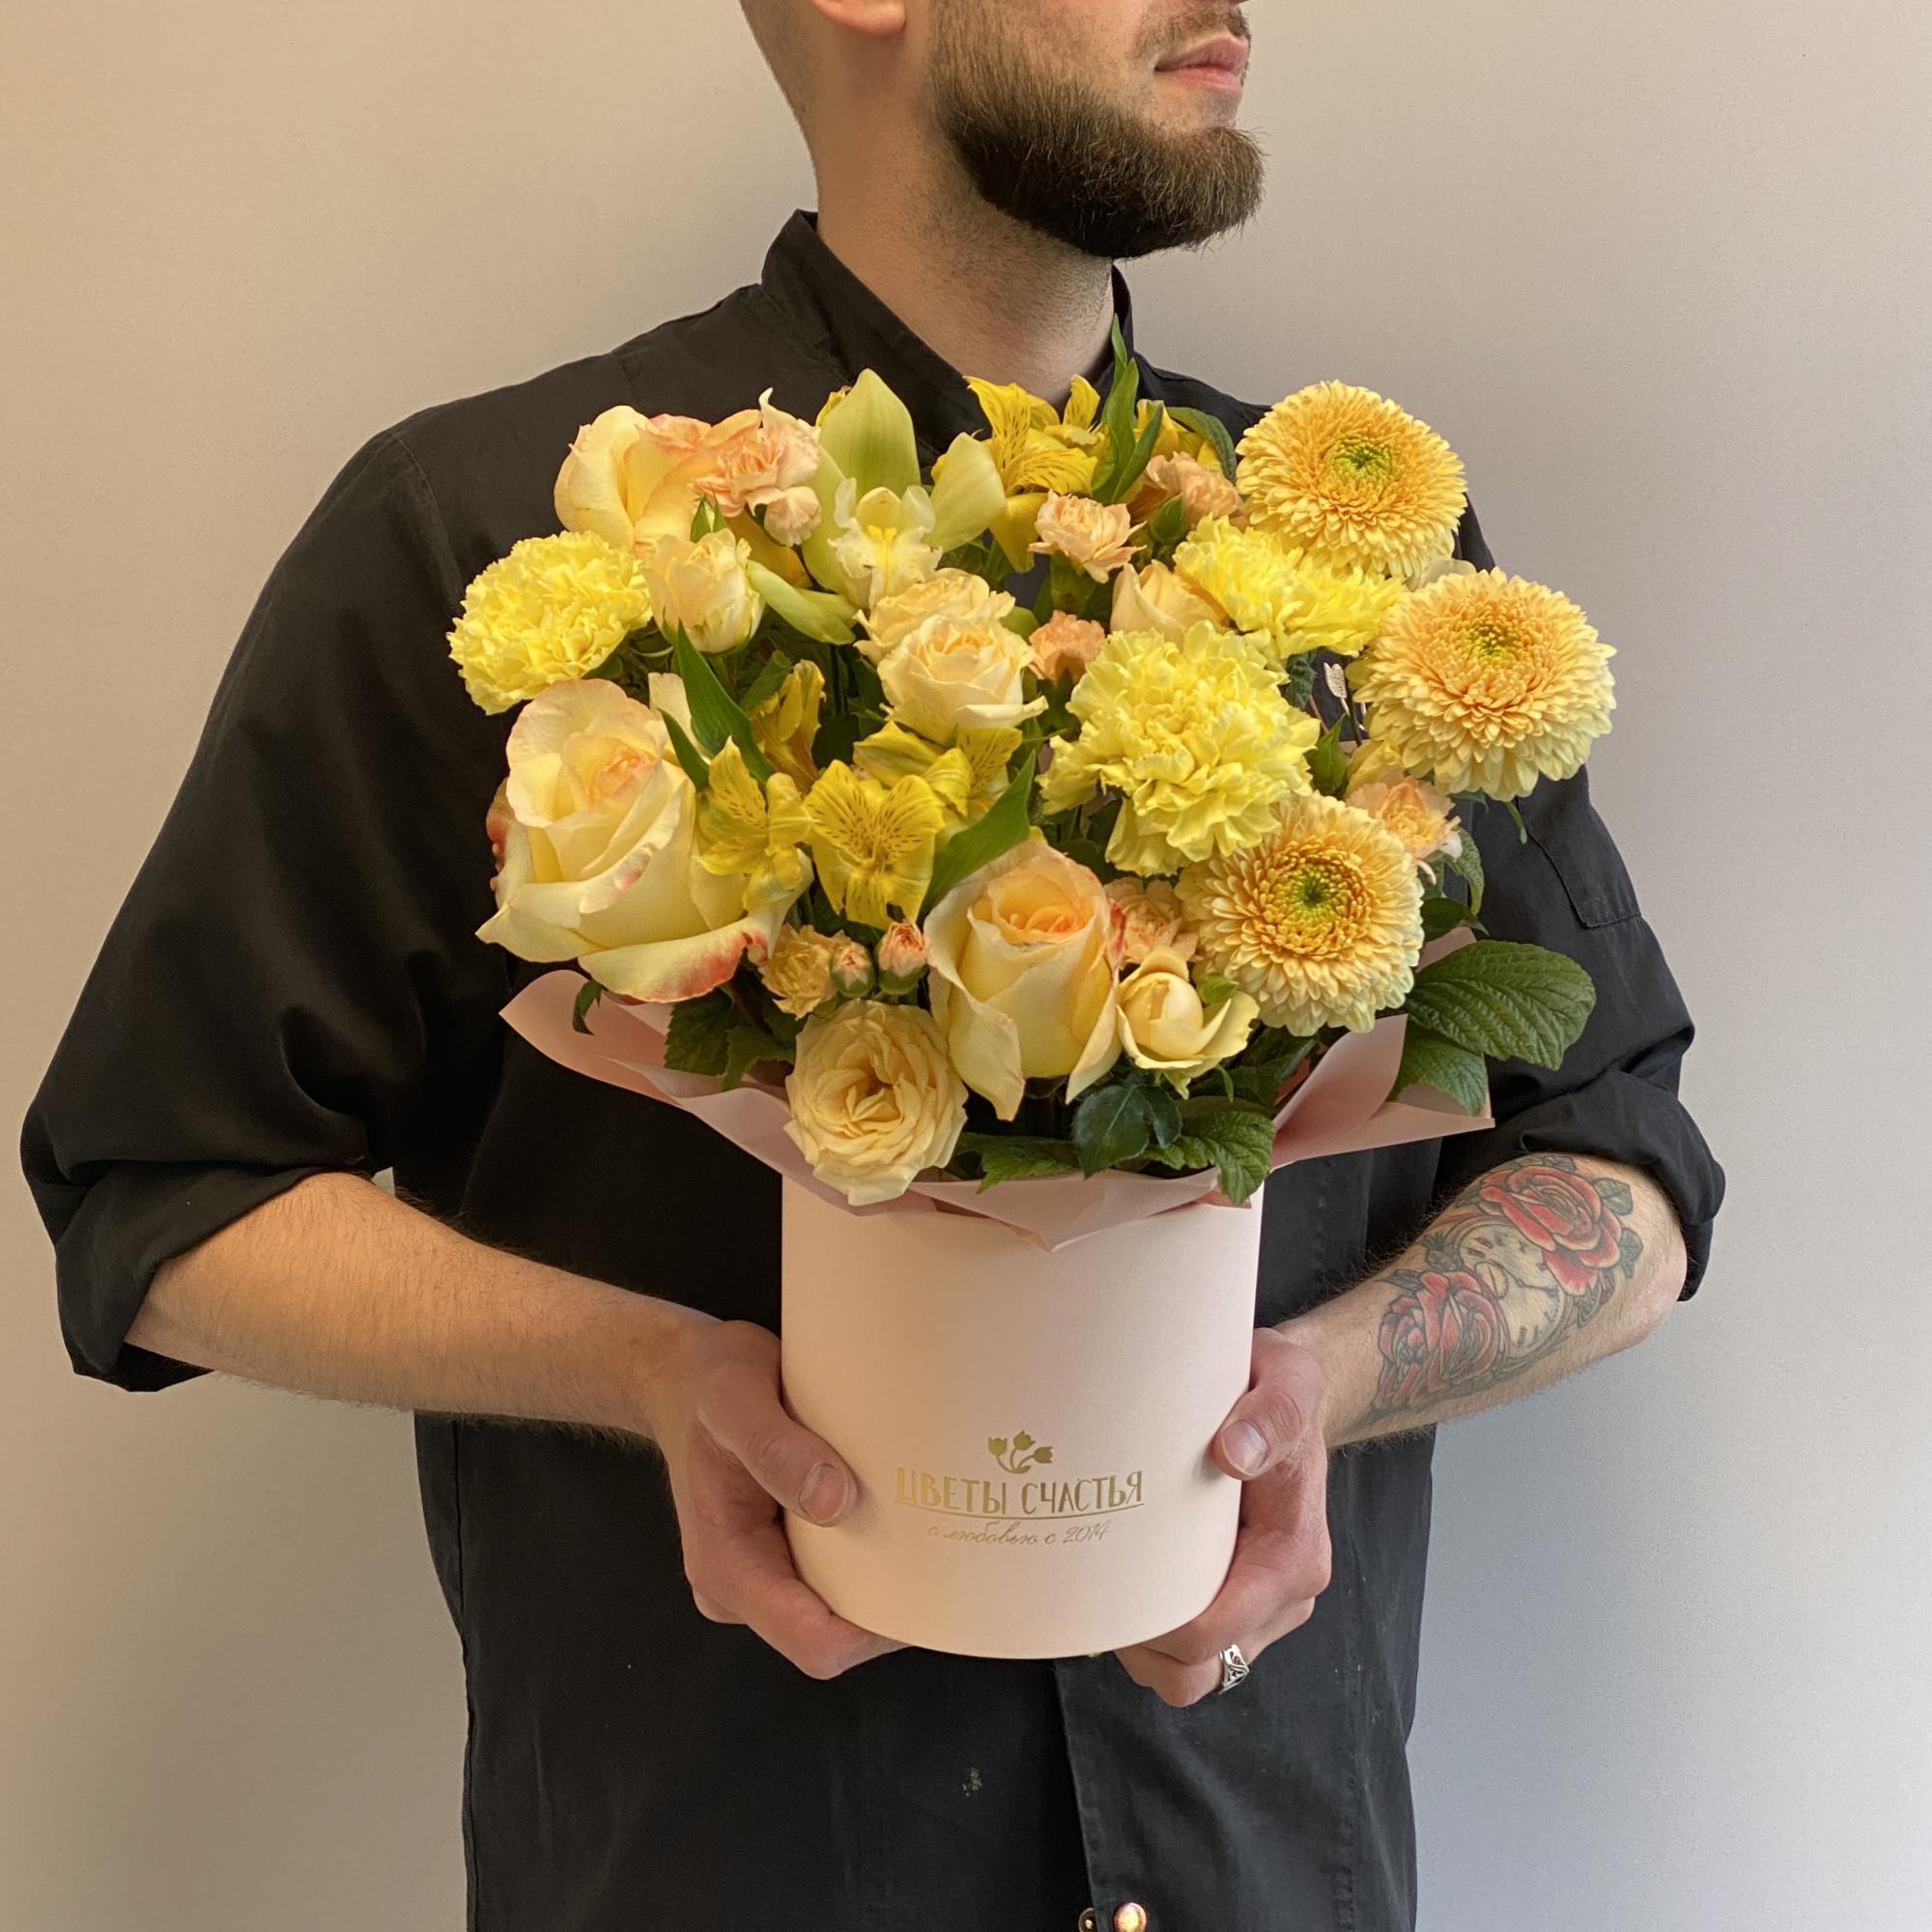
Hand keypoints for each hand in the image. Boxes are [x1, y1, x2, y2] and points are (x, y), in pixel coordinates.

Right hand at [637, 1308, 906, 1679]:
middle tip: (939, 1550)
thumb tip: (833, 1500)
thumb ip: (775, 1448)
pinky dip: (863, 1553)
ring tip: (919, 1528)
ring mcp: (755, 1573)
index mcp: (725, 1565)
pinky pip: (828, 1575)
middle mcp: (737, 1585)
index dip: (874, 1633)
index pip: (813, 1642)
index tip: (928, 1589)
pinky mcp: (773, 1552)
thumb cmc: (704, 1382)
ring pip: (833, 1606)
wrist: (678, 1374)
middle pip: (831, 1633)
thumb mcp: (734, 1397)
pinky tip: (890, 1514)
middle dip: (888, 1606)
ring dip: (878, 1579)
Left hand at [1112, 1325, 1332, 1705]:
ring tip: (1113, 1590)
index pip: (1216, 1631)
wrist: (1292, 1400)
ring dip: (1149, 1647)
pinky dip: (1160, 1631)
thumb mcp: (1286, 1379)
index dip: (1157, 1629)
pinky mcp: (1244, 1600)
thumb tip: (1235, 1451)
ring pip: (1196, 1671)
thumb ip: (1272, 1413)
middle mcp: (1286, 1592)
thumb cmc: (1281, 1390)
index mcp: (1293, 1555)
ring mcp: (1265, 1604)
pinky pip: (1197, 1649)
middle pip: (1201, 1671)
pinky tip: (1134, 1581)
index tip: (1112, 1588)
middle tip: (1100, 1597)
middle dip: (1145, 1651)